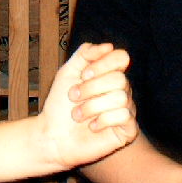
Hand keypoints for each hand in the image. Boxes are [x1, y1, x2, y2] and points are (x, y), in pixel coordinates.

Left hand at [38, 42, 137, 169]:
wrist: (52, 136)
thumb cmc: (60, 105)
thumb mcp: (68, 72)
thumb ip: (85, 54)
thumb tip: (109, 46)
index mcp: (109, 75)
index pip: (121, 58)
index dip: (103, 64)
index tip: (83, 75)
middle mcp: (122, 91)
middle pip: (119, 79)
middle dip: (91, 88)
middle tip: (73, 97)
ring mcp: (127, 110)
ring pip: (120, 98)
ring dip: (91, 106)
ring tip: (78, 115)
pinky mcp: (128, 130)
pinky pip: (124, 116)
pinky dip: (102, 121)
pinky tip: (92, 127)